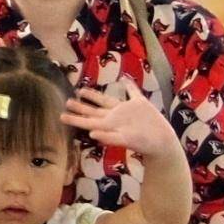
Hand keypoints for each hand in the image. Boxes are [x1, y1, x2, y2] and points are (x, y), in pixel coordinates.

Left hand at [65, 86, 181, 165]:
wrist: (162, 144)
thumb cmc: (143, 144)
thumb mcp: (125, 140)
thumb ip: (109, 137)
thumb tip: (92, 134)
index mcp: (109, 123)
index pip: (88, 120)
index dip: (75, 118)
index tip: (61, 115)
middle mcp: (115, 116)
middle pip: (93, 110)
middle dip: (80, 106)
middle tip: (67, 101)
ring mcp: (127, 110)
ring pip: (107, 100)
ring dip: (95, 96)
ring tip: (82, 90)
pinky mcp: (140, 105)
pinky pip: (133, 93)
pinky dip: (129, 86)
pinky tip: (125, 79)